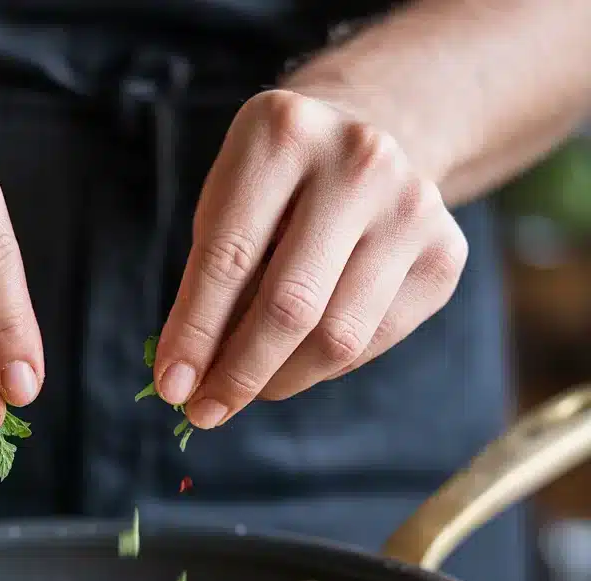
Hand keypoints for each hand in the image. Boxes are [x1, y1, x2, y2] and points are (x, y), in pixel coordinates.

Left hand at [154, 89, 467, 425]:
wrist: (366, 140)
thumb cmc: (274, 188)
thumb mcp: (226, 206)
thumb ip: (207, 283)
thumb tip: (190, 380)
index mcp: (283, 132)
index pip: (228, 258)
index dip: (195, 333)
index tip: (171, 387)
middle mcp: (358, 161)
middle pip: (291, 305)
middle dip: (239, 373)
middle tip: (205, 411)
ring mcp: (413, 205)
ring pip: (338, 337)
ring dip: (281, 381)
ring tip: (248, 389)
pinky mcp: (446, 251)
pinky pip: (374, 342)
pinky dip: (324, 368)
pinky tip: (298, 359)